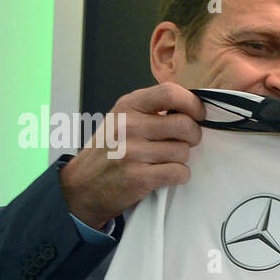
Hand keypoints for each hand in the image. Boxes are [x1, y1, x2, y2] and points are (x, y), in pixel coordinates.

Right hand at [59, 82, 205, 227]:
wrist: (81, 187)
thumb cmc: (107, 152)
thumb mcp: (121, 119)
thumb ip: (151, 110)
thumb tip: (191, 106)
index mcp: (128, 106)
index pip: (170, 92)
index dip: (192, 104)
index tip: (198, 115)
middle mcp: (129, 126)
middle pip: (185, 125)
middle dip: (193, 136)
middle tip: (185, 142)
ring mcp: (133, 152)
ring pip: (184, 151)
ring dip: (181, 159)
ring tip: (163, 161)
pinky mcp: (139, 177)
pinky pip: (180, 173)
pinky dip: (179, 176)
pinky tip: (165, 174)